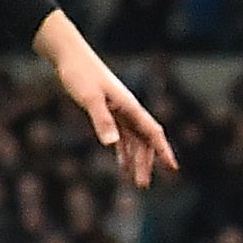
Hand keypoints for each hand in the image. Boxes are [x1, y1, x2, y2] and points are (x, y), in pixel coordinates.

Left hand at [34, 10, 176, 189]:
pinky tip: (121, 163)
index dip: (164, 150)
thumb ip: (102, 120)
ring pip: (134, 138)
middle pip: (144, 139)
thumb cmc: (80, 74)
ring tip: (135, 180)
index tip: (173, 168)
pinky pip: (122, 134)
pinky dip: (123, 149)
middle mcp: (128, 109)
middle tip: (142, 185)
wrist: (69, 56)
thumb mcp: (89, 98)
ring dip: (136, 158)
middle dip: (146, 162)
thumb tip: (112, 144)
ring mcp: (119, 110)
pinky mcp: (108, 110)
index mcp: (129, 106)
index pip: (152, 132)